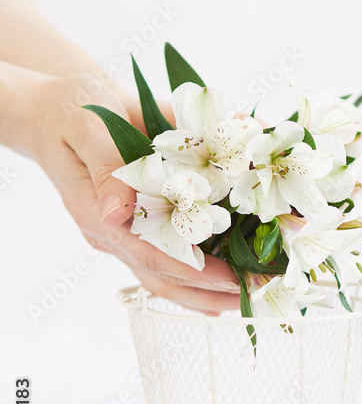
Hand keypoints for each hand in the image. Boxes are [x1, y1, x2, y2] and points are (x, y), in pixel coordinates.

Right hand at [16, 72, 239, 314]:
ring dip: (209, 291)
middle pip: (162, 277)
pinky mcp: (140, 221)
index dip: (190, 269)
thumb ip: (104, 165)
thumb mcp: (84, 126)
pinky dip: (202, 270)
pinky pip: (171, 254)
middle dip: (209, 291)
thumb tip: (119, 213)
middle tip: (256, 293)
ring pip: (167, 277)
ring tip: (252, 296)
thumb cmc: (71, 110)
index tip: (229, 277)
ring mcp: (126, 231)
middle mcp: (113, 231)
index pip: (146, 254)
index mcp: (96, 213)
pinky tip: (231, 280)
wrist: (62, 107)